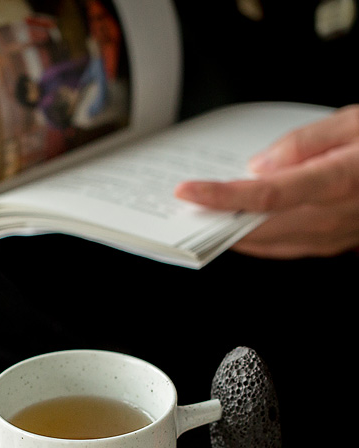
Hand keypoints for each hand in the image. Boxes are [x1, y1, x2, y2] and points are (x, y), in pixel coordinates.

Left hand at [174, 105, 358, 257]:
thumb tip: (259, 167)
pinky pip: (287, 248)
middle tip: (186, 207)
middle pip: (260, 226)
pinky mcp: (337, 243)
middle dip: (218, 219)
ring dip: (233, 233)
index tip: (189, 191)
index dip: (222, 196)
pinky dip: (258, 240)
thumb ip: (303, 143)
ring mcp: (337, 235)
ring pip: (270, 243)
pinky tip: (242, 227)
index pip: (266, 194)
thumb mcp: (356, 120)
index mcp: (340, 179)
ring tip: (205, 216)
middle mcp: (336, 214)